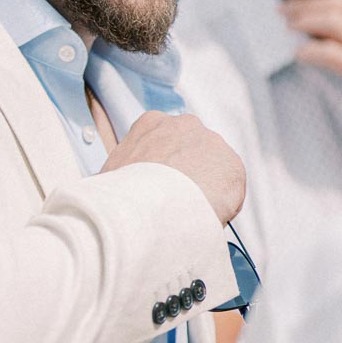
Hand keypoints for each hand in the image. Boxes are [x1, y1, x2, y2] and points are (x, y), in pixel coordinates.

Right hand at [101, 110, 245, 225]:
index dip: (163, 171)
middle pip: (191, 154)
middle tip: (175, 206)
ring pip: (212, 172)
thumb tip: (114, 195)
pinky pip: (229, 192)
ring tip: (188, 216)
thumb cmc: (121, 194)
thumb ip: (123, 175)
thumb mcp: (108, 175)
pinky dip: (220, 207)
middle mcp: (185, 125)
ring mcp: (212, 143)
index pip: (165, 144)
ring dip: (204, 192)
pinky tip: (202, 219)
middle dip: (187, 178)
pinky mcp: (232, 166)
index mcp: (152, 123)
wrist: (146, 205)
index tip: (159, 190)